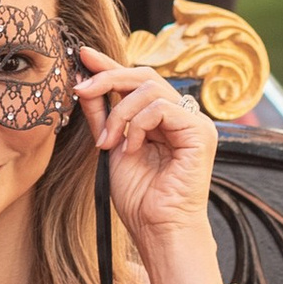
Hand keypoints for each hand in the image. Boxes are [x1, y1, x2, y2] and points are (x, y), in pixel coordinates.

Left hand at [73, 54, 217, 279]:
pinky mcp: (200, 132)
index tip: (83, 54)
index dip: (110, 65)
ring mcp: (195, 122)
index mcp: (163, 119)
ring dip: (120, 113)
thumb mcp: (111, 147)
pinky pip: (162, 108)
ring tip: (108, 143)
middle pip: (144, 76)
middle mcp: (182, 116)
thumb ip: (102, 115)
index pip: (136, 81)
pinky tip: (130, 149)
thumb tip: (85, 82)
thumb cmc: (139, 198)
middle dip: (108, 78)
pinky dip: (138, 125)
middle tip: (82, 90)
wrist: (157, 230)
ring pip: (151, 88)